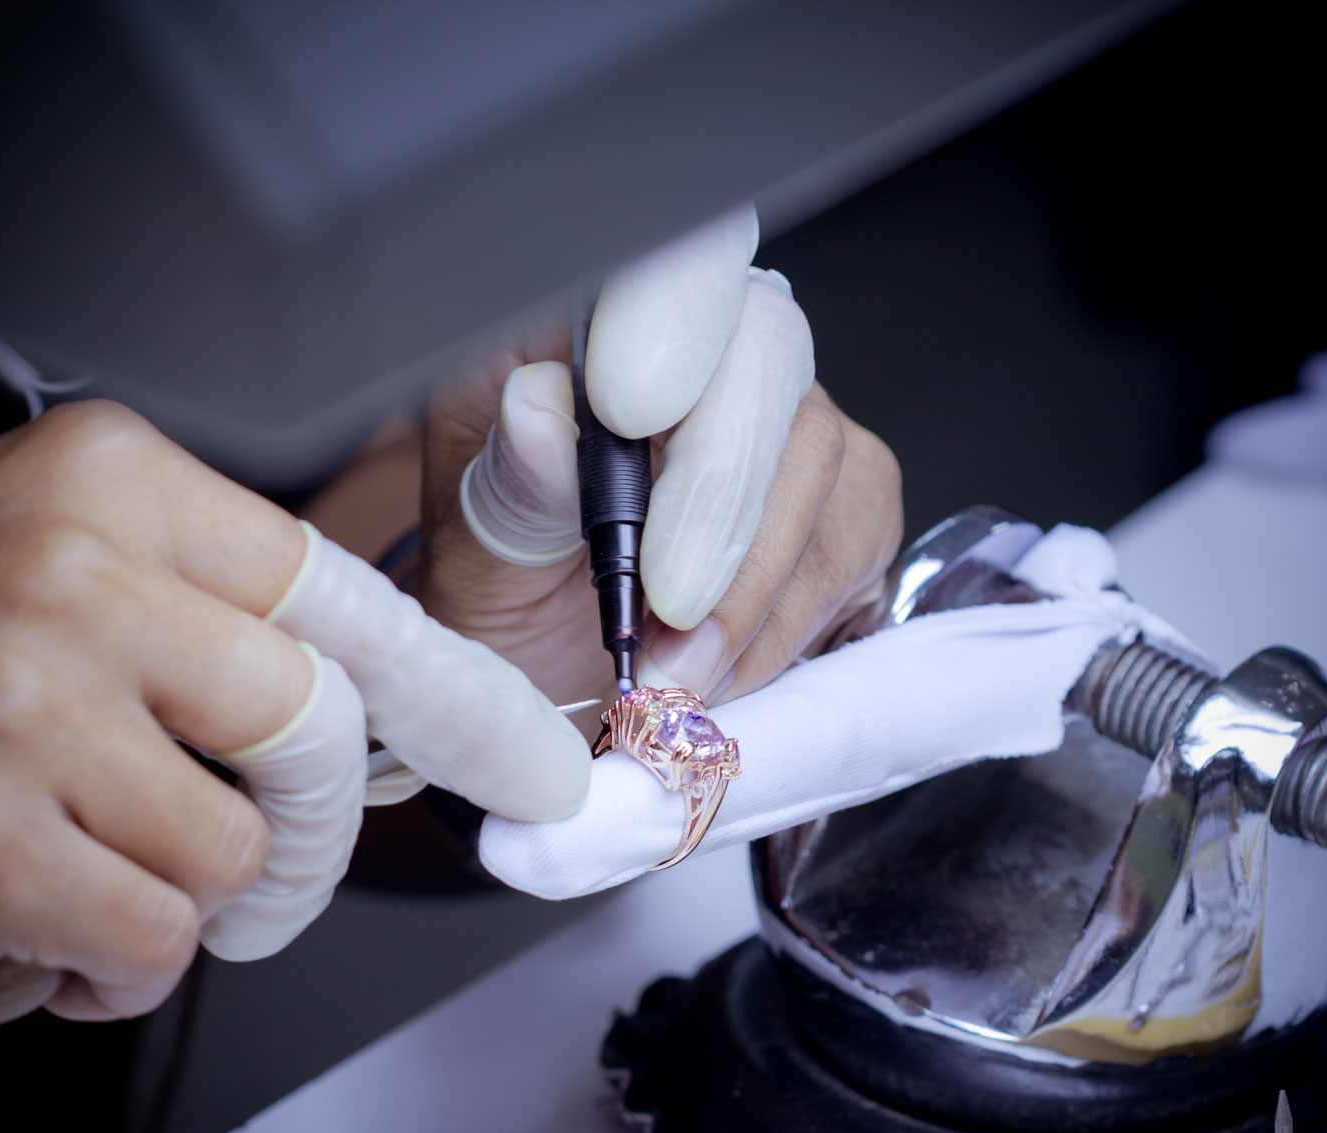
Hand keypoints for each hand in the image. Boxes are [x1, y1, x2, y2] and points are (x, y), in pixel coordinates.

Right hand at [0, 401, 587, 1019]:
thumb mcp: (33, 562)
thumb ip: (191, 613)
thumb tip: (365, 710)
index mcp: (109, 486)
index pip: (342, 597)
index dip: (450, 698)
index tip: (528, 765)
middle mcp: (78, 575)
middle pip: (320, 731)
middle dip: (309, 831)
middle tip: (251, 865)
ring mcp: (29, 707)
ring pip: (243, 853)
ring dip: (194, 907)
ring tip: (95, 887)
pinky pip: (159, 941)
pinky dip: (119, 971)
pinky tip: (41, 940)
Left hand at [415, 206, 904, 710]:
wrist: (560, 677)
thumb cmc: (511, 595)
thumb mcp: (475, 551)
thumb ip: (510, 484)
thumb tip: (535, 410)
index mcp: (585, 324)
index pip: (660, 262)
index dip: (668, 318)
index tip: (628, 411)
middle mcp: (704, 346)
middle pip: (765, 350)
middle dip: (716, 495)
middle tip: (665, 607)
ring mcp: (787, 413)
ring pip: (819, 454)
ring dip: (748, 587)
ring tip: (676, 670)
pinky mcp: (846, 492)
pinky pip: (850, 537)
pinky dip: (785, 624)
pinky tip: (722, 667)